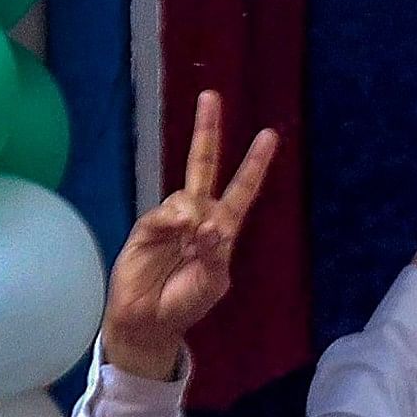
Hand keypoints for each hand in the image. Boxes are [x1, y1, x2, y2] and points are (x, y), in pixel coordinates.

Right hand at [101, 91, 279, 379]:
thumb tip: (207, 222)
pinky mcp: (147, 226)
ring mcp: (171, 218)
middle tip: (211, 96)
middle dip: (207, 132)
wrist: (148, 320)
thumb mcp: (214, 282)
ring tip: (190, 246)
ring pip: (187, 195)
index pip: (242, 189)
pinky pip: (164, 213)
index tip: (269, 135)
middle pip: (204, 165)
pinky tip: (178, 234)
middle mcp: (198, 215)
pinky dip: (174, 222)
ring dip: (193, 216)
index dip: (254, 164)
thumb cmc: (186, 301)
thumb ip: (215, 253)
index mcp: (223, 228)